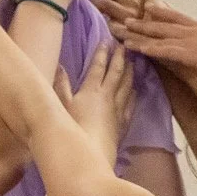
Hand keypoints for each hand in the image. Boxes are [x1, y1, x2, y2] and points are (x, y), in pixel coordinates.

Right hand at [60, 42, 133, 156]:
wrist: (90, 155)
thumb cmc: (72, 130)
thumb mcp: (61, 106)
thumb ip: (61, 85)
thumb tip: (60, 66)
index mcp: (91, 90)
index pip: (98, 66)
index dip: (102, 52)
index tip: (107, 40)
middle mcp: (107, 96)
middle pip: (117, 72)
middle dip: (120, 57)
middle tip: (125, 45)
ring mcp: (118, 110)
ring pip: (127, 85)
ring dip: (130, 72)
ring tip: (133, 61)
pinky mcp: (123, 124)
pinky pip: (131, 104)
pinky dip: (134, 94)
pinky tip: (136, 90)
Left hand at [120, 2, 196, 79]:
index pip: (177, 16)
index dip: (161, 11)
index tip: (148, 6)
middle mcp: (192, 30)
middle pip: (162, 23)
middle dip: (143, 21)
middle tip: (126, 17)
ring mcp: (189, 41)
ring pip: (158, 35)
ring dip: (139, 33)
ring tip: (122, 30)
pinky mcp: (188, 54)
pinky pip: (164, 50)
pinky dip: (149, 48)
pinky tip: (136, 48)